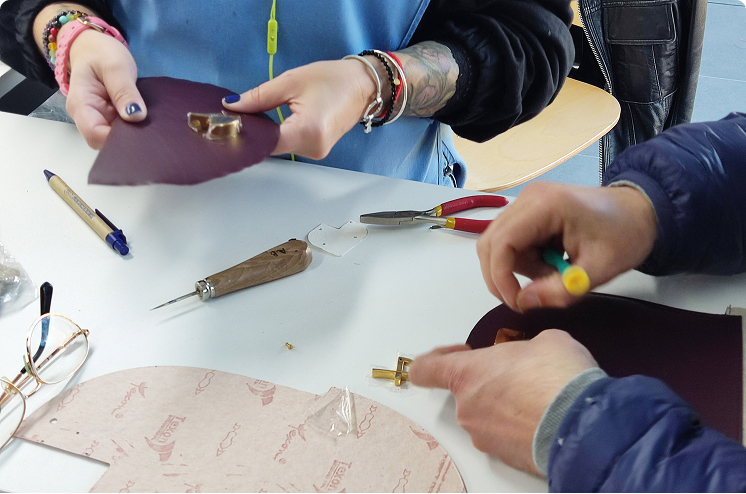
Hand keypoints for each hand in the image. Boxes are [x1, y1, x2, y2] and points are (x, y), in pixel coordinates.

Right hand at [65, 29, 145, 148]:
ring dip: (132, 136)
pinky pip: (121, 131)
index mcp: (80, 104)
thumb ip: (124, 91)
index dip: (117, 140)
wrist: (93, 47)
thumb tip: (136, 116)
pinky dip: (133, 130)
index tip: (141, 135)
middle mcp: (85, 117)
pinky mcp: (108, 119)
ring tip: (151, 129)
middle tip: (151, 134)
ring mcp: (97, 119)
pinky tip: (146, 126)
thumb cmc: (100, 53)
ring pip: (114, 139)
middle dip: (127, 141)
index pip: (95, 134)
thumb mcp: (116, 66)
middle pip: (104, 142)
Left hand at [222, 58, 379, 159]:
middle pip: (271, 146)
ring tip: (259, 115)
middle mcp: (313, 148)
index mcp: (308, 131)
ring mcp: (317, 152)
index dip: (246, 132)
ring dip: (268, 133)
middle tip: (238, 114)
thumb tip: (232, 106)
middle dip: (255, 131)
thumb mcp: (291, 81)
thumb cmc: (333, 80)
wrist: (363, 85)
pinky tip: (276, 122)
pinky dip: (280, 135)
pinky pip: (291, 145)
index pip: (265, 142)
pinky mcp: (317, 150)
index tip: (228, 123)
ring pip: (280, 147)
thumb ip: (258, 97)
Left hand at [408, 330, 596, 474]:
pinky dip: (519, 428)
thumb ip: (523, 348)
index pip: (425, 369)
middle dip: (491, 383)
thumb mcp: (545, 340)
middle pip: (467, 392)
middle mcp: (467, 408)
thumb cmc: (558, 379)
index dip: (437, 358)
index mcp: (466, 374)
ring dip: (507, 406)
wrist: (582, 423)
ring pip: (487, 415)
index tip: (456, 353)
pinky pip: (505, 437)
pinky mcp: (504, 457)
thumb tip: (533, 355)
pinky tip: (544, 418)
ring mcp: (484, 436)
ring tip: (539, 397)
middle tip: (520, 375)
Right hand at [476, 182, 656, 311]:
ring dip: (517, 268)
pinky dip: (524, 260)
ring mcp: (526, 202)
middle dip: (503, 275)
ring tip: (553, 274)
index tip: (517, 302)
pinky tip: (551, 262)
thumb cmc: (626, 235)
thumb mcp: (600, 270)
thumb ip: (562, 290)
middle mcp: (528, 198)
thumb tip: (524, 302)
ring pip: (498, 244)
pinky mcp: (529, 210)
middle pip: (491, 242)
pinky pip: (510, 240)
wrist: (642, 211)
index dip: (500, 277)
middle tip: (529, 296)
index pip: (501, 243)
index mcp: (546, 205)